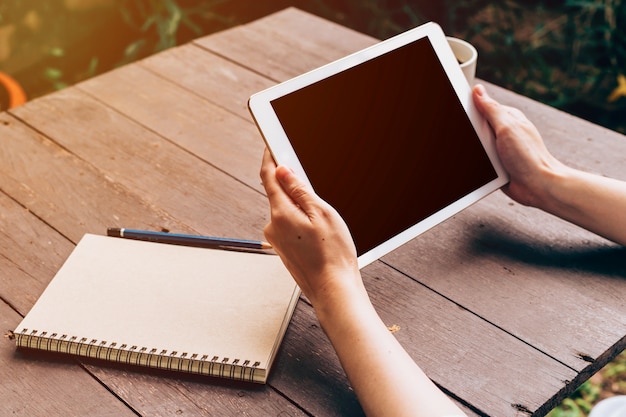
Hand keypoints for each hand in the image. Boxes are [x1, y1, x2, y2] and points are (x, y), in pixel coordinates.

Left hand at [260, 149, 360, 306]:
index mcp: (280, 213)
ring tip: (325, 224)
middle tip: (316, 190)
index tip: (272, 145)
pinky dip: (302, 224)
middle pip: (279, 194)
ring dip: (302, 210)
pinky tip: (319, 235)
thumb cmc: (332, 254)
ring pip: (287, 212)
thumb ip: (299, 190)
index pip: (268, 177)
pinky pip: (290, 226)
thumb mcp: (321, 213)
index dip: (270, 158)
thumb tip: (283, 171)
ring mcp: (276, 239)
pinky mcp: (283, 249)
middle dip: (295, 188)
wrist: (333, 289)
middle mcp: (272, 226)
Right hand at [472, 84, 565, 208]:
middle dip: (470, 132)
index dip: (469, 107)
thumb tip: (478, 90)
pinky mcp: (496, 165)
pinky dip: (477, 163)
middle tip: (475, 140)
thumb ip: (491, 109)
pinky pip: (479, 160)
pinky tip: (480, 166)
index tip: (457, 109)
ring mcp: (499, 148)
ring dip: (474, 151)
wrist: (538, 186)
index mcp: (508, 118)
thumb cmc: (528, 156)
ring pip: (476, 145)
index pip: (483, 106)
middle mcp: (503, 132)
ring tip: (482, 156)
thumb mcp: (507, 127)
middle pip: (476, 127)